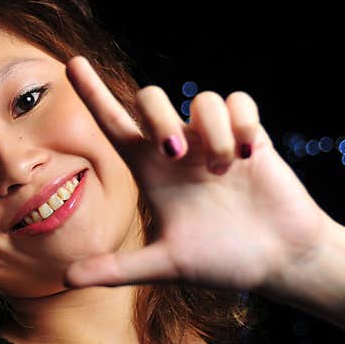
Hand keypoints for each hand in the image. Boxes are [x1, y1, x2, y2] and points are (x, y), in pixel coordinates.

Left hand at [62, 56, 333, 292]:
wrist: (279, 260)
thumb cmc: (222, 261)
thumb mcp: (165, 265)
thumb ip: (116, 269)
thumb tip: (65, 278)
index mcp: (151, 172)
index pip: (113, 125)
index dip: (93, 94)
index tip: (71, 65)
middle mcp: (179, 149)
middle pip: (150, 98)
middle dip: (157, 118)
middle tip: (176, 155)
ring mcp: (214, 140)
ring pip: (201, 100)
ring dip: (213, 133)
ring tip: (226, 170)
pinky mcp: (251, 135)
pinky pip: (238, 100)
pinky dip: (243, 122)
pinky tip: (249, 155)